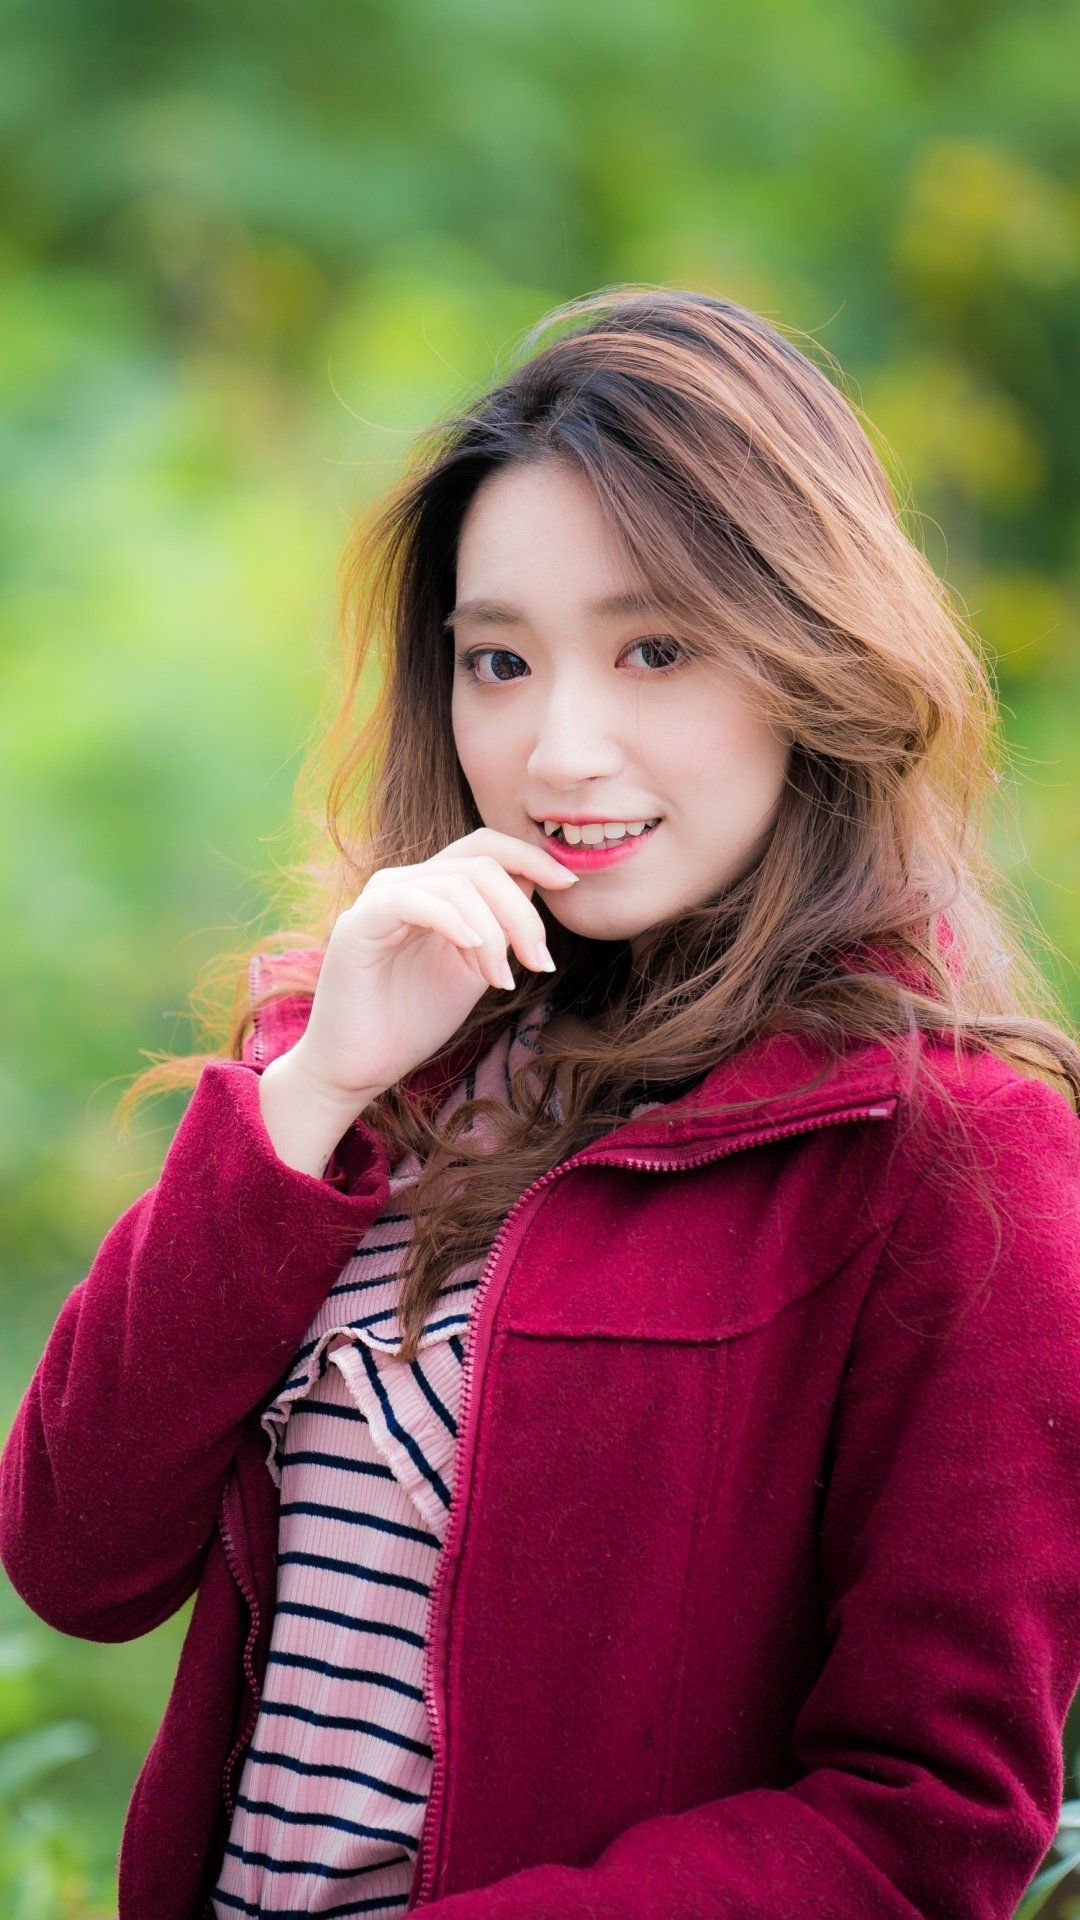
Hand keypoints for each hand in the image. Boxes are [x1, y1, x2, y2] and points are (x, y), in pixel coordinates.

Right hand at [268, 828, 578, 1139]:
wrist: (359, 1068)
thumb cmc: (411, 1021)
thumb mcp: (473, 968)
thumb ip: (500, 929)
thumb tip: (536, 887)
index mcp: (431, 890)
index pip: (485, 849)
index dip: (531, 858)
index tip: (569, 885)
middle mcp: (404, 884)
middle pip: (480, 862)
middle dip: (522, 910)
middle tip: (539, 961)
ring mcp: (379, 899)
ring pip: (457, 883)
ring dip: (494, 932)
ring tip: (501, 979)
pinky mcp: (358, 925)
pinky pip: (413, 899)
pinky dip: (452, 920)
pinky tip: (472, 950)